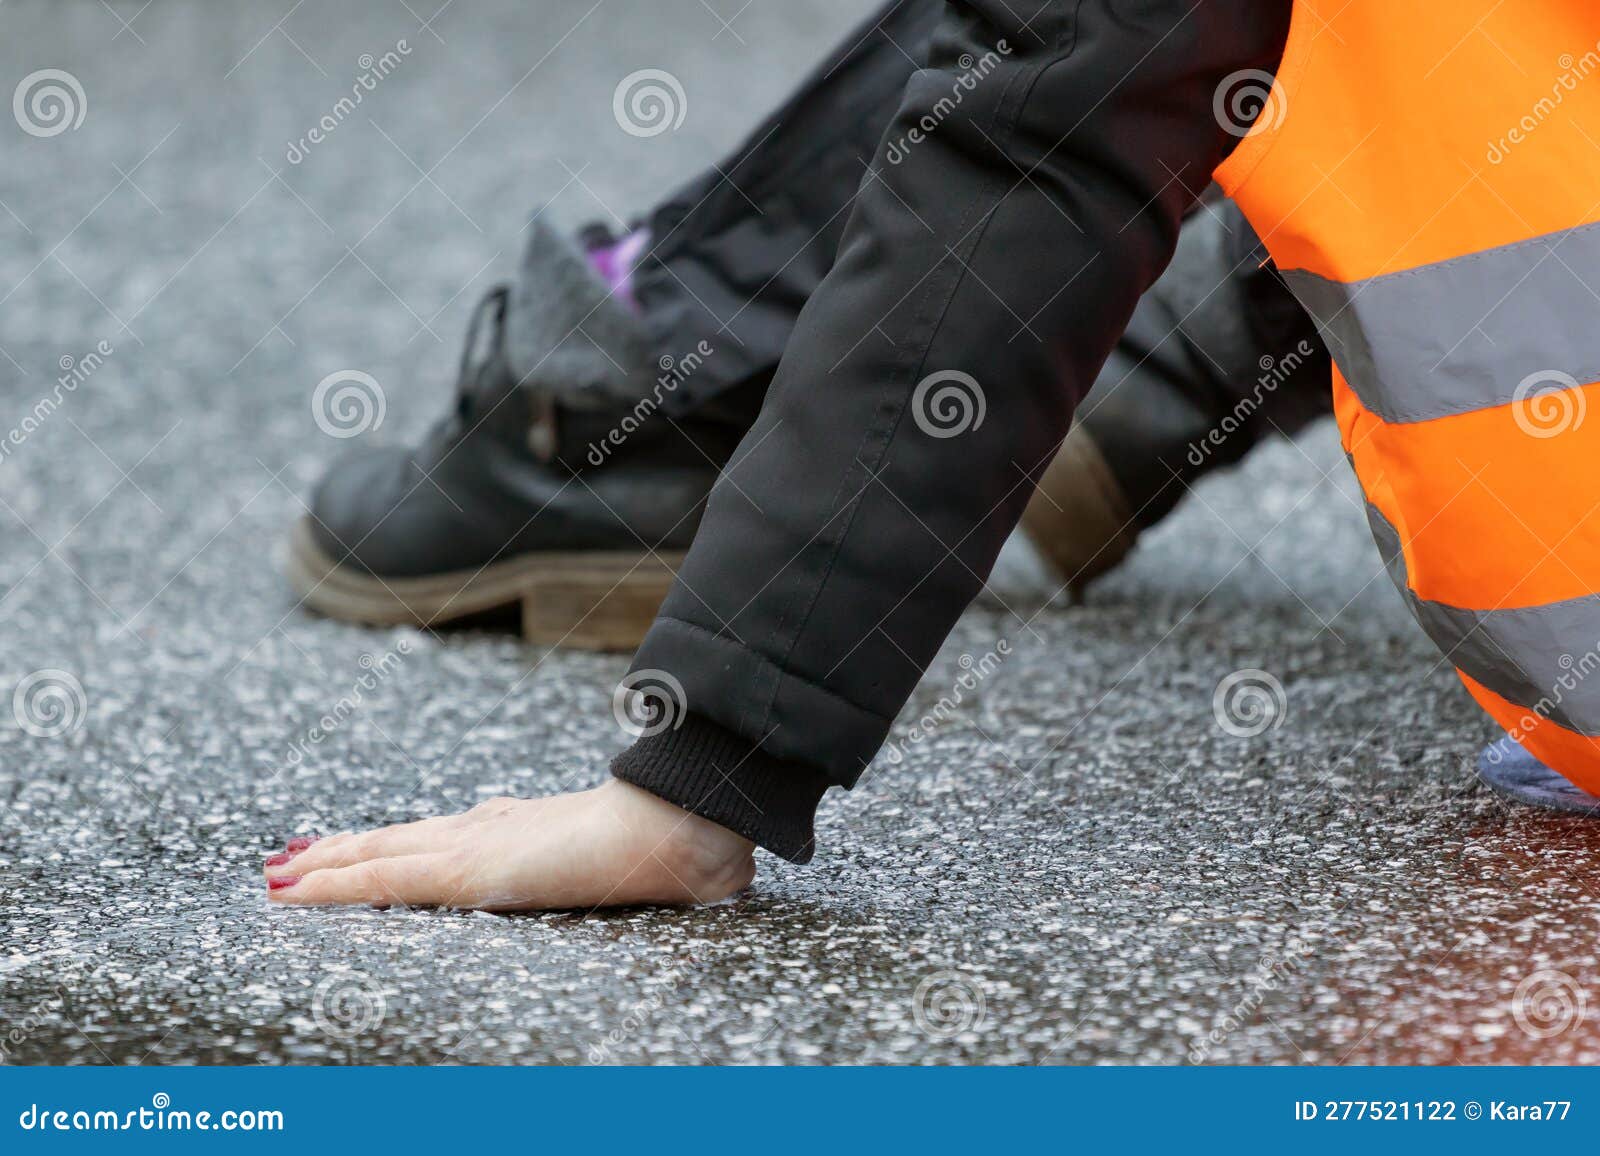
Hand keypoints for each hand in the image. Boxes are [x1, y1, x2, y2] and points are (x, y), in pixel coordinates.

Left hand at [262, 780, 754, 910]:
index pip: (440, 835)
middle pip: (397, 839)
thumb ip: (620, 861)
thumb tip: (640, 870)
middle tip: (292, 859)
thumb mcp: (635, 859)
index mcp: (521, 827)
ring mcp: (472, 845)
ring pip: (376, 854)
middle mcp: (487, 828)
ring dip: (323, 864)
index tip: (360, 847)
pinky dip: (330, 885)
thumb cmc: (671, 841)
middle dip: (343, 851)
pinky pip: (380, 879)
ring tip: (277, 873)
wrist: (676, 826)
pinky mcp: (463, 869)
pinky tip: (292, 890)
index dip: (393, 843)